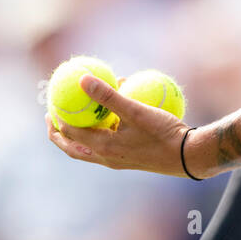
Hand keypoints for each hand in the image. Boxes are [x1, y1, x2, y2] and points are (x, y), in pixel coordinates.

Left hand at [46, 73, 192, 175]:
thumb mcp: (136, 110)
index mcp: (104, 148)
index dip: (58, 119)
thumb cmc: (163, 133)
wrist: (188, 157)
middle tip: (52, 116)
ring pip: (88, 149)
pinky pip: (106, 145)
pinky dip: (100, 132)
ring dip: (78, 135)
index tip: (52, 105)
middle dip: (60, 133)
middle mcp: (107, 158)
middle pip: (73, 148)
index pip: (71, 134)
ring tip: (75, 116)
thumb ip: (108, 96)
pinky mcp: (129, 159)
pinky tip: (109, 116)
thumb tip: (83, 78)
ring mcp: (118, 160)